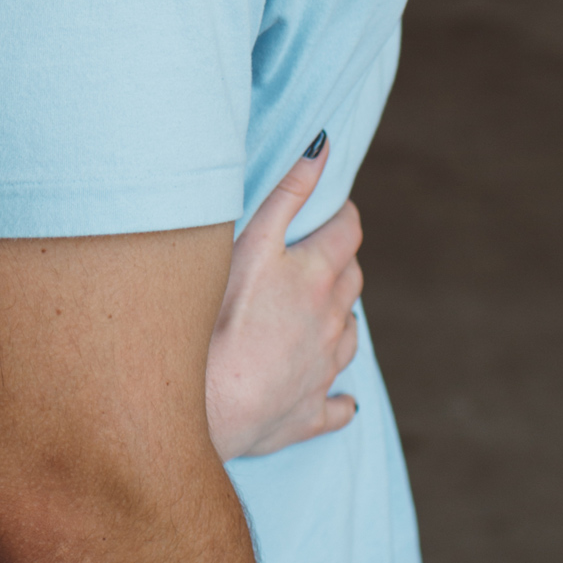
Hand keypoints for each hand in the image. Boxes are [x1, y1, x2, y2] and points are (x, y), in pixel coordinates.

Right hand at [202, 140, 362, 461]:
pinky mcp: (309, 412)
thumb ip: (288, 194)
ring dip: (340, 318)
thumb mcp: (253, 242)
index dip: (343, 216)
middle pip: (352, 281)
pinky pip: (337, 404)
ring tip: (317, 311)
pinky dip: (339, 395)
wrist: (210, 404)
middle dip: (340, 262)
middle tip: (317, 253)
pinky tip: (339, 396)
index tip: (333, 210)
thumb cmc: (223, 318)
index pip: (348, 233)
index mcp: (319, 277)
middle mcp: (332, 321)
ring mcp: (324, 370)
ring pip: (350, 334)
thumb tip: (321, 150)